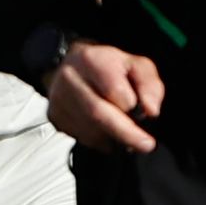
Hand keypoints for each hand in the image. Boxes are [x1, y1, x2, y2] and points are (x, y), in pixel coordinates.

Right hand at [48, 40, 164, 153]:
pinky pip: (81, 137)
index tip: (146, 113)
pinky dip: (100, 140)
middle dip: (126, 134)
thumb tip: (150, 110)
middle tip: (146, 144)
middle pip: (98, 113)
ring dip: (113, 138)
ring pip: (90, 130)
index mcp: (92, 60)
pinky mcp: (55, 116)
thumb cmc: (108, 65)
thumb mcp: (136, 65)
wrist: (73, 64)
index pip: (114, 90)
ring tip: (126, 134)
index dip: (131, 105)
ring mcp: (59, 98)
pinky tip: (107, 131)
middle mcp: (70, 78)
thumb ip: (149, 85)